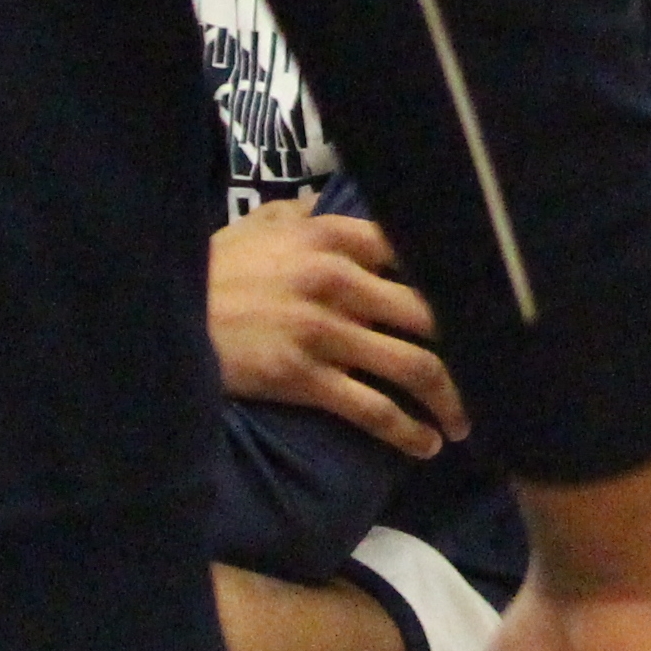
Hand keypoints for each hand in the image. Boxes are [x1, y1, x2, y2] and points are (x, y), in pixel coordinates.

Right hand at [207, 199, 467, 453]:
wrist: (161, 314)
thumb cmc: (214, 269)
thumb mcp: (263, 226)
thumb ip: (305, 215)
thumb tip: (325, 205)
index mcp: (338, 237)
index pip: (421, 253)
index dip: (459, 283)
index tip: (483, 307)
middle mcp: (342, 281)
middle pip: (432, 314)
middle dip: (469, 347)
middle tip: (489, 372)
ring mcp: (326, 332)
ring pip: (414, 366)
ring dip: (448, 398)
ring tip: (463, 421)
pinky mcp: (304, 379)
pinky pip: (372, 408)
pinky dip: (406, 430)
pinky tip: (424, 445)